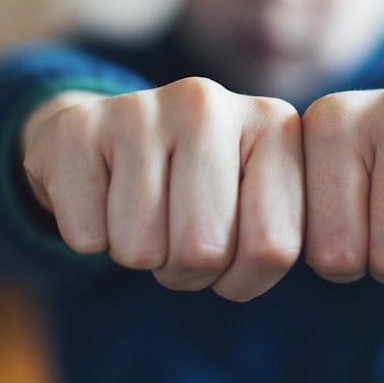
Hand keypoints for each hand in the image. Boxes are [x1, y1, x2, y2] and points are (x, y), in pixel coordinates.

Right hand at [21, 77, 303, 301]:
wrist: (104, 138)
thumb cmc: (195, 188)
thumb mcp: (253, 205)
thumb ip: (281, 234)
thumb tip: (304, 261)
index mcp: (273, 125)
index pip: (274, 249)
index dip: (244, 279)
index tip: (230, 259)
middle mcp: (210, 103)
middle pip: (204, 251)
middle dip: (186, 271)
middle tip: (176, 237)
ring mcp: (141, 107)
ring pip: (142, 250)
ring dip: (138, 254)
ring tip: (141, 215)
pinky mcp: (79, 127)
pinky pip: (88, 235)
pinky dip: (89, 236)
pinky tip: (100, 196)